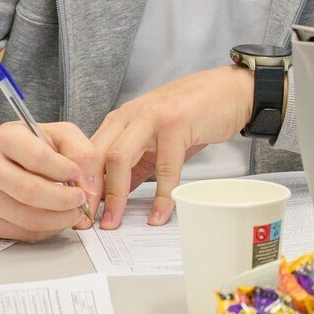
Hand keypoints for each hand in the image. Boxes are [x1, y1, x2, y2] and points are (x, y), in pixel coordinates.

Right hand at [0, 122, 100, 242]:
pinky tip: (56, 218)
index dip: (63, 170)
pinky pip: (23, 233)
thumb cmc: (35, 147)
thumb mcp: (61, 135)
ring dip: (60, 219)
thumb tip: (88, 188)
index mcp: (5, 138)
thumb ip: (81, 153)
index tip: (78, 175)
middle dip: (64, 200)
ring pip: (27, 218)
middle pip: (30, 191)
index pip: (36, 157)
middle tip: (81, 201)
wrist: (1, 163)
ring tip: (74, 212)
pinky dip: (47, 230)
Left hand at [90, 65, 253, 228]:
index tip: (81, 211)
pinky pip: (164, 167)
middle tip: (87, 222)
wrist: (231, 91)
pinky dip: (161, 195)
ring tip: (114, 222)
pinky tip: (159, 214)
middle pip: (97, 156)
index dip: (82, 184)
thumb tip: (116, 195)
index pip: (90, 154)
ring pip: (120, 159)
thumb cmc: (196, 115)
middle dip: (89, 192)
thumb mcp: (157, 140)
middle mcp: (130, 115)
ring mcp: (152, 117)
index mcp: (121, 119)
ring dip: (115, 195)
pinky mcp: (176, 124)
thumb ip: (136, 164)